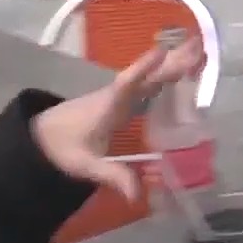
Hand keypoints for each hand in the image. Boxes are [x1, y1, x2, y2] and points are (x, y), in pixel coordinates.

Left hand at [32, 37, 202, 199]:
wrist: (43, 137)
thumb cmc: (63, 147)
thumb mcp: (86, 164)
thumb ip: (112, 176)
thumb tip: (136, 196)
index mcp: (107, 107)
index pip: (126, 85)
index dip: (143, 69)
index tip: (161, 53)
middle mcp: (116, 96)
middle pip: (147, 76)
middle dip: (172, 63)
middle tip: (199, 46)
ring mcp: (120, 96)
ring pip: (150, 77)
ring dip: (173, 64)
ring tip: (198, 49)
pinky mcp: (123, 100)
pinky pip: (148, 84)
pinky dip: (166, 76)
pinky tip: (182, 71)